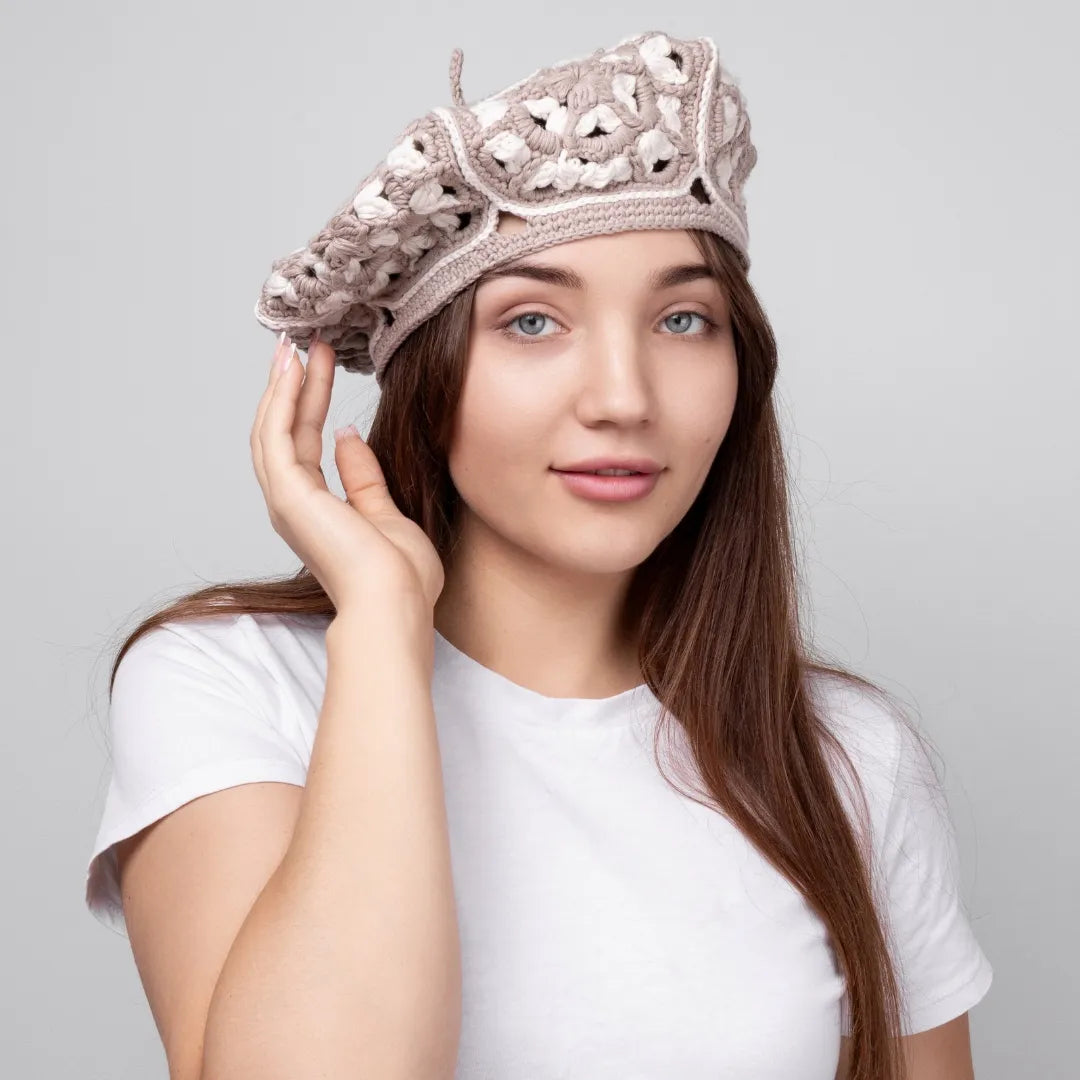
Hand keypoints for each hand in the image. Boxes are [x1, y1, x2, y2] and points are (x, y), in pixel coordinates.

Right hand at [250, 334, 445, 615]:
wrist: (395, 603)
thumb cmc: (400, 577)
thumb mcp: (387, 514)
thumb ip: (363, 477)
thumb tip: (347, 435)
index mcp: (315, 510)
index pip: (304, 444)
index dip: (309, 402)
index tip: (320, 365)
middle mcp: (293, 505)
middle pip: (282, 431)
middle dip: (291, 386)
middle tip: (299, 343)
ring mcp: (287, 501)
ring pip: (272, 430)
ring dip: (283, 386)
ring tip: (294, 346)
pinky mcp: (289, 496)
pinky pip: (277, 438)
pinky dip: (283, 402)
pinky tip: (295, 370)